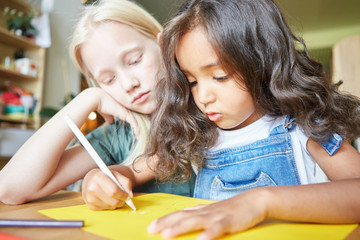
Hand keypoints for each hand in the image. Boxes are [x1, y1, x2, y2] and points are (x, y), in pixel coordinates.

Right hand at [82, 168, 133, 209]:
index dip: (123, 195)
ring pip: (111, 207)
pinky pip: (106, 209)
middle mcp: (92, 188)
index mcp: (98, 178)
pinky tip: (107, 198)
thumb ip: (126, 183)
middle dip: (122, 201)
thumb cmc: (106, 177)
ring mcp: (90, 199)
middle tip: (124, 198)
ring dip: (116, 203)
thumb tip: (130, 196)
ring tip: (114, 196)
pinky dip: (110, 205)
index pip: (114, 191)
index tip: (128, 196)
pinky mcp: (91, 206)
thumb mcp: (117, 175)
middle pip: (113, 201)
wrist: (91, 180)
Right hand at [85, 88, 138, 134]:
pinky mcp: (126, 114)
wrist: (96, 98)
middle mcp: (127, 109)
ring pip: (137, 122)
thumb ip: (110, 117)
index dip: (134, 124)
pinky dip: (136, 129)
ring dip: (138, 130)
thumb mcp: (107, 113)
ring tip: (139, 137)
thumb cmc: (100, 104)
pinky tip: (137, 135)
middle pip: (137, 119)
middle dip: (139, 127)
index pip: (132, 117)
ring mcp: (127, 111)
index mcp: (123, 108)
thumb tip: (111, 122)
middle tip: (140, 135)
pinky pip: (134, 123)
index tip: (135, 131)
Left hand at [147, 188, 268, 239]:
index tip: (151, 226)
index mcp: (202, 210)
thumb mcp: (214, 209)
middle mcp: (206, 212)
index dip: (165, 220)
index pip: (179, 214)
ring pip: (195, 221)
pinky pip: (217, 228)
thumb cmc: (234, 207)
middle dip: (165, 223)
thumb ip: (200, 210)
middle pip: (182, 217)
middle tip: (151, 230)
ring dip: (180, 227)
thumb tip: (187, 210)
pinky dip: (208, 234)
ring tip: (166, 234)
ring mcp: (217, 216)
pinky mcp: (229, 221)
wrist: (254, 200)